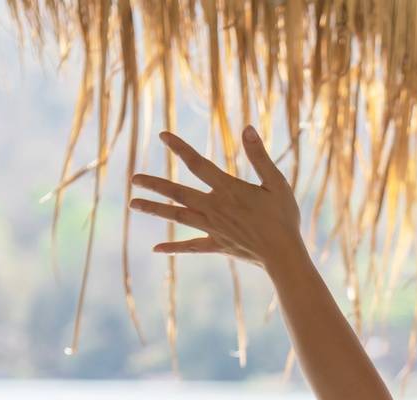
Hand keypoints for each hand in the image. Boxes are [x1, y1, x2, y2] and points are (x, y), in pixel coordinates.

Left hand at [129, 126, 302, 268]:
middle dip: (154, 185)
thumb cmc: (283, 218)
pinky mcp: (217, 246)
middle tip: (133, 180)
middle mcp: (214, 208)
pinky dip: (173, 247)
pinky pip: (191, 247)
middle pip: (178, 193)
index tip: (162, 136)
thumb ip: (259, 156)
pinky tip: (156, 249)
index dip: (179, 148)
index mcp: (227, 189)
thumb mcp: (276, 182)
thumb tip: (247, 128)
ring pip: (177, 216)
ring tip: (133, 204)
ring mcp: (213, 228)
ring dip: (155, 209)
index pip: (197, 164)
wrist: (283, 255)